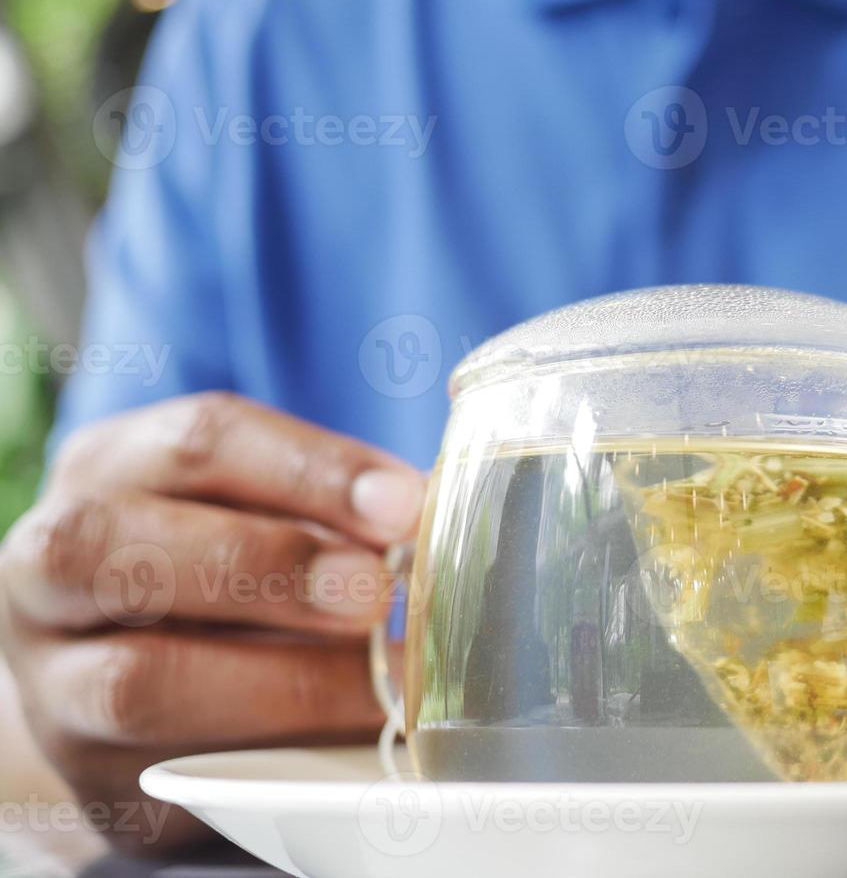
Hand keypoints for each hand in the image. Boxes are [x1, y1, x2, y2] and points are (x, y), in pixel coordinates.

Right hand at [0, 392, 424, 852]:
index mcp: (114, 465)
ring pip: (135, 678)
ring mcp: (53, 673)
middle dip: (269, 566)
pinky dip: (272, 752)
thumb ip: (327, 509)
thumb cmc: (219, 565)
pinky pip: (169, 769)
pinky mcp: (89, 768)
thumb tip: (430, 519)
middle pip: (131, 548)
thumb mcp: (257, 506)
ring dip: (279, 681)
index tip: (404, 504)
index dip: (311, 468)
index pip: (203, 441)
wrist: (125, 675)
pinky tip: (347, 737)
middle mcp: (53, 558)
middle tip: (375, 590)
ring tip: (380, 683)